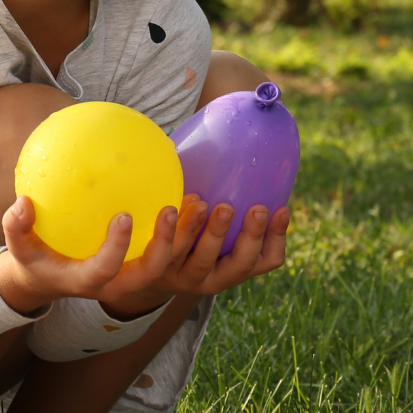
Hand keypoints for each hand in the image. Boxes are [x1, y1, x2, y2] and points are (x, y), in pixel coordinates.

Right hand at [0, 194, 288, 316]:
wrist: (80, 281)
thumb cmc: (53, 261)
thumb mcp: (28, 250)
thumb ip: (19, 228)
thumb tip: (17, 204)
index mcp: (122, 281)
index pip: (145, 269)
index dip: (156, 245)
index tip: (158, 209)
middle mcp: (158, 287)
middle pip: (190, 269)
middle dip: (203, 239)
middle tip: (210, 201)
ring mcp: (186, 283)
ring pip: (224, 272)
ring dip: (241, 241)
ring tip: (254, 206)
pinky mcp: (206, 276)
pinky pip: (245, 268)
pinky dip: (266, 247)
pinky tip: (281, 211)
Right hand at [0, 195, 184, 314]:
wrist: (48, 279)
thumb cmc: (34, 259)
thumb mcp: (19, 247)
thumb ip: (16, 227)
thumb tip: (22, 204)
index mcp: (87, 281)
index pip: (106, 270)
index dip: (117, 248)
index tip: (125, 216)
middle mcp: (115, 283)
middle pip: (149, 274)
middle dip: (165, 246)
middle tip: (171, 209)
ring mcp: (131, 276)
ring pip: (167, 264)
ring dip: (185, 236)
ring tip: (197, 201)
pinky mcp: (140, 264)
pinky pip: (167, 249)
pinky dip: (181, 228)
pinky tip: (190, 193)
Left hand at [98, 197, 290, 318]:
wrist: (130, 267)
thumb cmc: (175, 231)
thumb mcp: (201, 218)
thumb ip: (219, 191)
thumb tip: (237, 135)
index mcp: (229, 266)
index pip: (264, 260)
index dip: (276, 238)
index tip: (282, 208)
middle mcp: (209, 277)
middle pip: (238, 265)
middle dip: (249, 237)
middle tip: (254, 207)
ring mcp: (179, 277)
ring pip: (200, 262)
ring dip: (207, 233)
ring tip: (204, 203)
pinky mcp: (150, 274)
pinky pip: (160, 257)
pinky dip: (165, 235)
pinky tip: (165, 210)